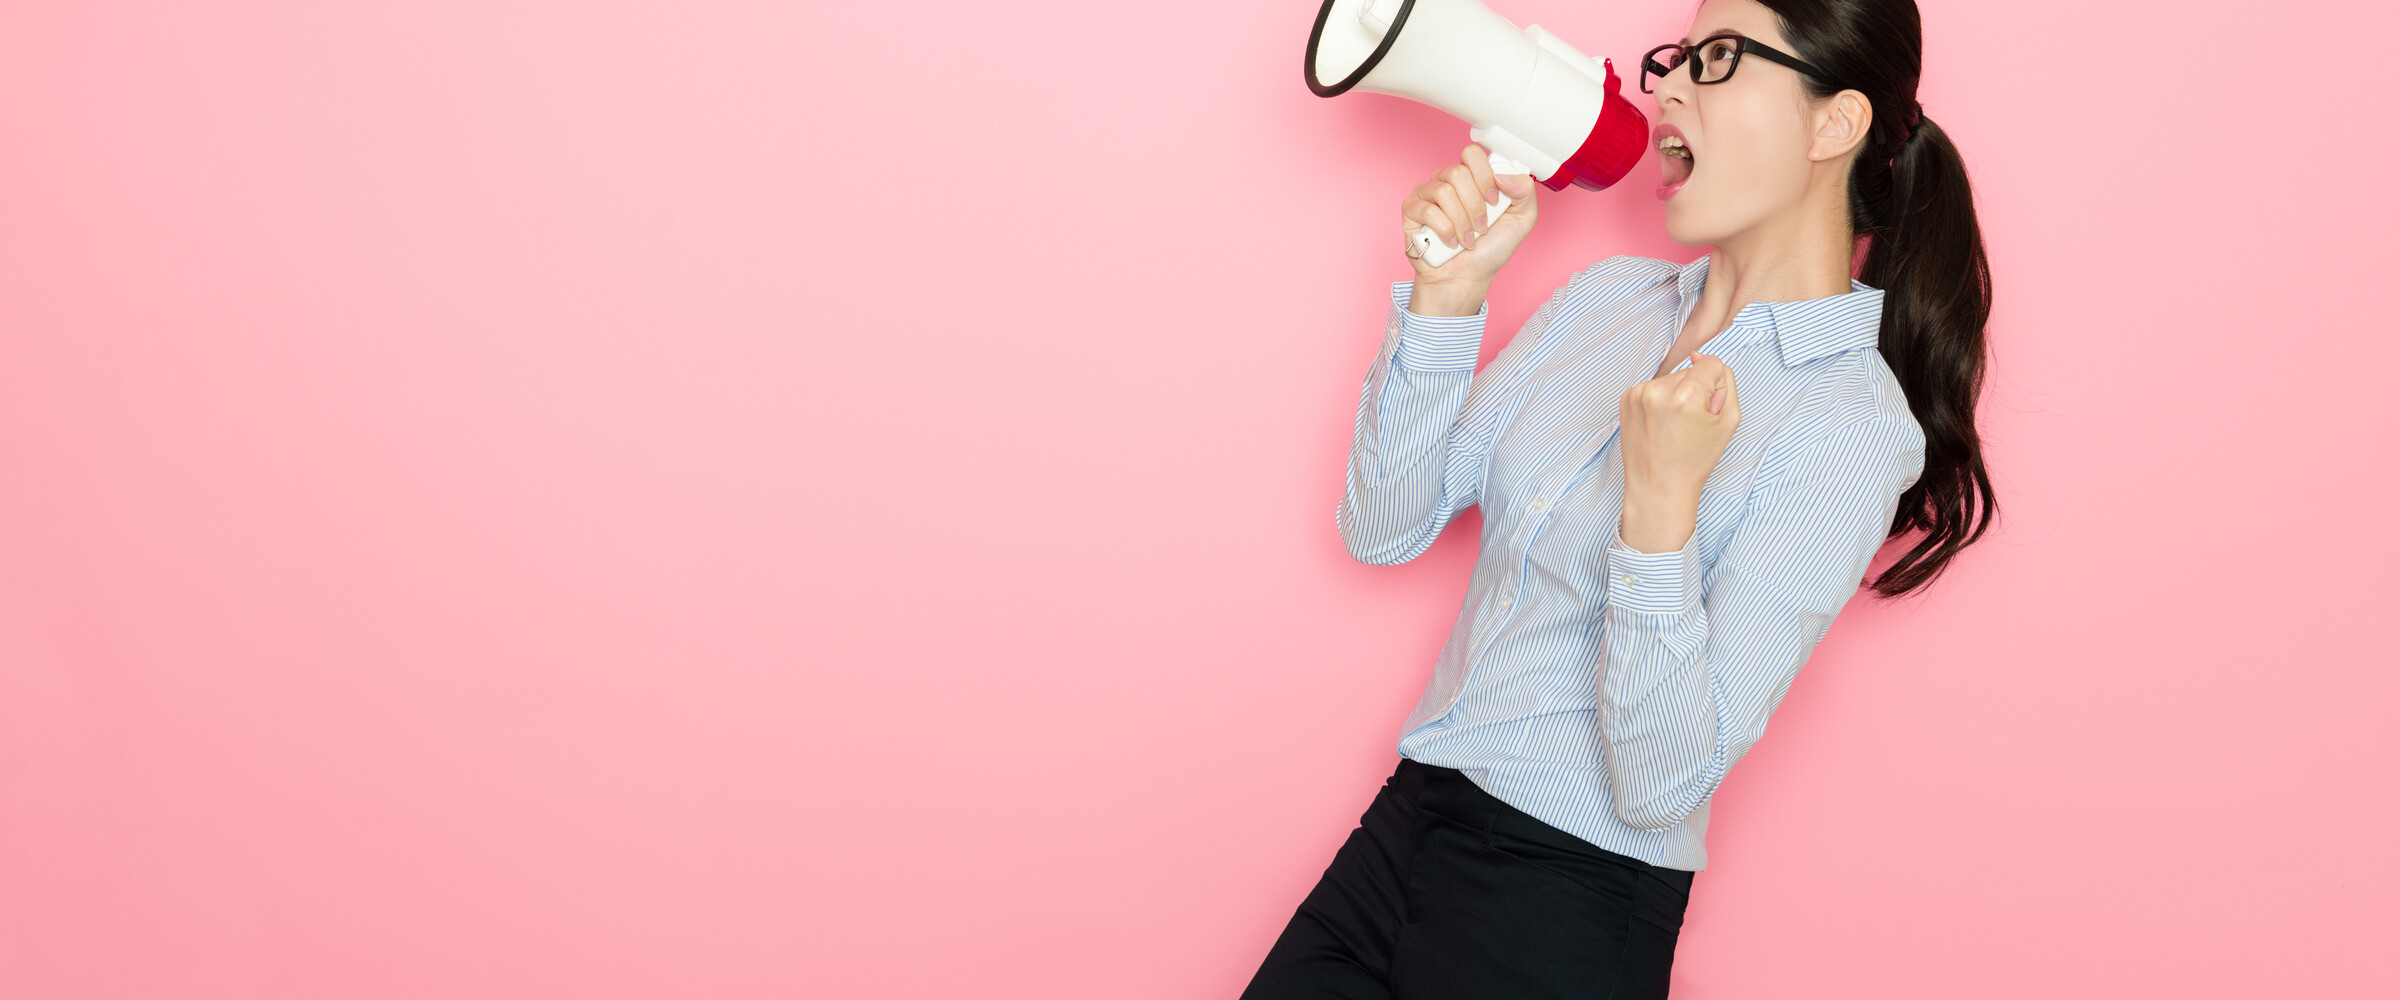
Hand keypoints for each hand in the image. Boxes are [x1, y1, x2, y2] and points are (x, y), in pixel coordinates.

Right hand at [1400, 144, 1538, 310]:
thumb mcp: (1522, 219)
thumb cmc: (1491, 248)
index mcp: (1472, 177)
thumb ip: (1524, 191)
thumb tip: (1503, 174)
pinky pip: (1427, 210)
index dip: (1485, 177)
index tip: (1494, 201)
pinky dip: (1444, 230)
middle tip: (1481, 226)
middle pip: (1457, 173)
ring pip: (1443, 192)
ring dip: (1461, 222)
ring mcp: (1427, 194)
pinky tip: (1450, 242)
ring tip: (1468, 239)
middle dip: (1474, 205)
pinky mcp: (1412, 210)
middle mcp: (1447, 181)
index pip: (1472, 155)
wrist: (1469, 277)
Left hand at [1617, 353, 1740, 550]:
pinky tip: (1659, 425)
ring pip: (1670, 379)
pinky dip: (1658, 402)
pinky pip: (1652, 388)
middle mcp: (1658, 390)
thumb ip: (1725, 382)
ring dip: (1675, 396)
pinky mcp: (1626, 399)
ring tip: (1672, 428)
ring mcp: (1638, 394)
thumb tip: (1700, 356)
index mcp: (1686, 395)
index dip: (1715, 388)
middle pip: (1689, 371)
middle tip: (1689, 426)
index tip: (1707, 411)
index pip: (1712, 363)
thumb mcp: (1728, 421)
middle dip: (1694, 392)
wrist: (1659, 488)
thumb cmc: (1695, 461)